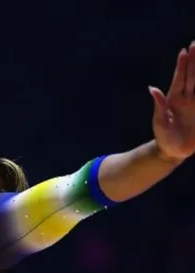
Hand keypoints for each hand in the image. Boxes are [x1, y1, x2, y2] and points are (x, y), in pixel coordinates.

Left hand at [150, 41, 194, 161]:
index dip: (182, 65)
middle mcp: (187, 98)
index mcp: (174, 99)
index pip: (180, 79)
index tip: (184, 50)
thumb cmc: (163, 137)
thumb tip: (152, 88)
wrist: (173, 151)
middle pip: (193, 76)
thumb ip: (159, 105)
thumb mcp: (159, 122)